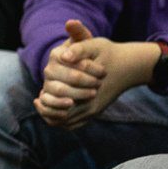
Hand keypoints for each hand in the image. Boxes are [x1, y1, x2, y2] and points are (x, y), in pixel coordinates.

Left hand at [35, 20, 157, 129]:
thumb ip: (79, 46)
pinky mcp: (94, 113)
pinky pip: (73, 124)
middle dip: (49, 109)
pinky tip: (55, 109)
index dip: (48, 100)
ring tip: (43, 105)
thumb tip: (63, 55)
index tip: (38, 97)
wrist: (129, 66)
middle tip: (39, 102)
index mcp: (88, 89)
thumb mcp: (96, 44)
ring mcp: (94, 111)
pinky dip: (62, 120)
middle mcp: (92, 105)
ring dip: (53, 116)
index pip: (62, 101)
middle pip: (62, 115)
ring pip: (66, 122)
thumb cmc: (109, 53)